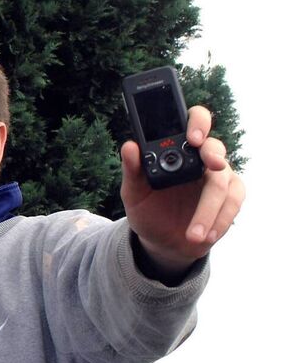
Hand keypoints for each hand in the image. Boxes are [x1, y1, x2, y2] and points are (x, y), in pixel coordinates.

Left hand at [122, 105, 244, 276]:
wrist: (160, 239)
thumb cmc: (147, 209)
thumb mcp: (134, 192)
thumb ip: (132, 170)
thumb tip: (129, 146)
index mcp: (177, 150)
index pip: (193, 123)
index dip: (198, 123)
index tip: (193, 137)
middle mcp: (200, 159)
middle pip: (215, 147)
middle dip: (214, 155)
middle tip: (212, 164)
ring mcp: (217, 178)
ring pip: (224, 182)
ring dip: (210, 209)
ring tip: (192, 234)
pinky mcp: (229, 198)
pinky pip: (233, 202)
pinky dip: (220, 220)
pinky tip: (204, 234)